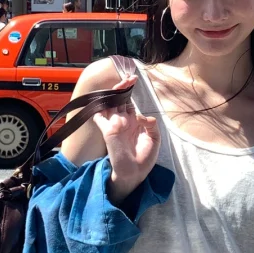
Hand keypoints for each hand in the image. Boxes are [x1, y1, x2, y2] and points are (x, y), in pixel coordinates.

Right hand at [93, 78, 160, 203]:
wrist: (135, 174)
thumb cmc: (144, 158)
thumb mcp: (155, 139)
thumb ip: (152, 125)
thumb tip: (142, 116)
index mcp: (133, 122)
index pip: (128, 101)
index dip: (130, 90)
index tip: (133, 79)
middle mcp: (123, 121)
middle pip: (119, 99)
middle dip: (122, 87)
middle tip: (129, 78)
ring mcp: (114, 125)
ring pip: (109, 104)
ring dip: (113, 93)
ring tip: (122, 83)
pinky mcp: (108, 131)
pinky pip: (99, 117)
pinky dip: (98, 107)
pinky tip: (105, 97)